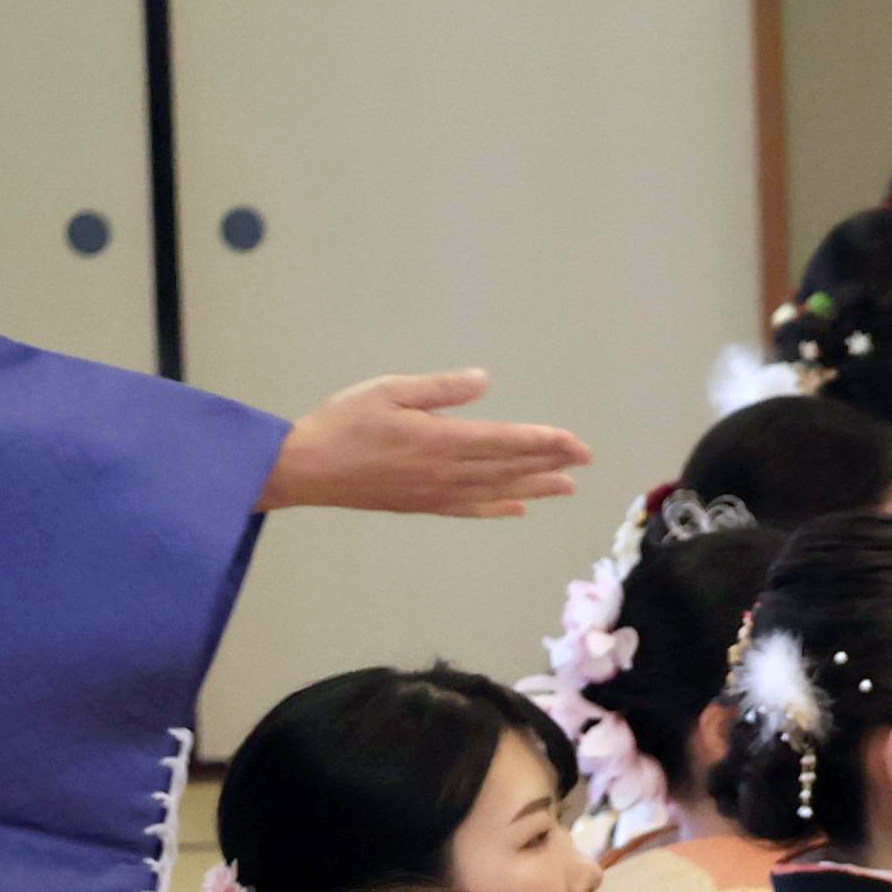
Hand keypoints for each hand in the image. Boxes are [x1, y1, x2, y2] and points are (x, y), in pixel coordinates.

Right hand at [259, 370, 589, 518]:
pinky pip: (470, 509)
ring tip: (566, 485)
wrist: (306, 469)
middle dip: (550, 462)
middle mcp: (445, 473)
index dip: (545, 443)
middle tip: (585, 459)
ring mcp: (435, 494)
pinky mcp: (422, 506)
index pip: (506, 442)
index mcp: (440, 441)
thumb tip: (484, 382)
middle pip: (509, 468)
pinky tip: (518, 507)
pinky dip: (498, 508)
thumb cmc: (343, 422)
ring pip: (497, 492)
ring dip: (534, 486)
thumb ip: (440, 389)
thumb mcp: (389, 390)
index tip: (576, 443)